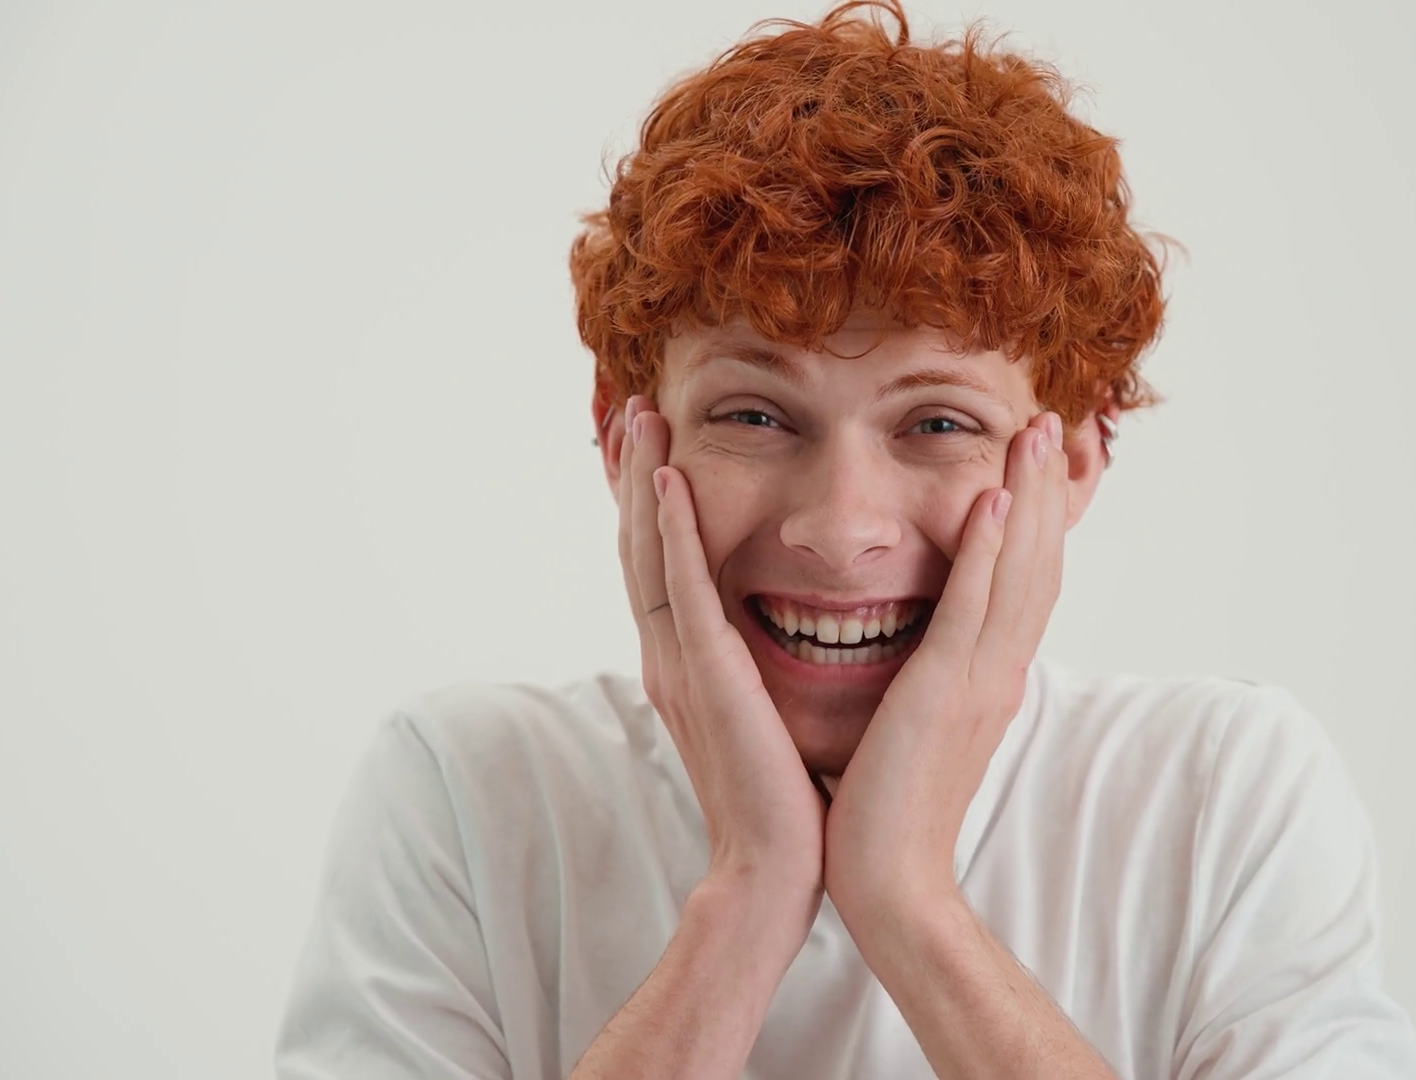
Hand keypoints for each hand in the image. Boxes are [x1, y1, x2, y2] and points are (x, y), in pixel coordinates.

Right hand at [616, 397, 826, 912]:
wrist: (779, 868)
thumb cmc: (786, 801)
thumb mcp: (764, 719)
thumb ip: (755, 675)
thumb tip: (773, 643)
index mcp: (688, 668)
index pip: (661, 569)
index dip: (652, 508)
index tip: (651, 448)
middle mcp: (672, 658)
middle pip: (642, 548)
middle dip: (633, 477)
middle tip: (630, 408)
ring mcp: (681, 664)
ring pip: (652, 554)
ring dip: (643, 481)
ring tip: (639, 416)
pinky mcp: (705, 674)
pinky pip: (682, 588)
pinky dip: (671, 531)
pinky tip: (668, 480)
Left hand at [823, 411, 1068, 915]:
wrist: (888, 882)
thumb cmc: (887, 810)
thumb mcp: (920, 726)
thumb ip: (931, 679)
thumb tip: (926, 647)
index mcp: (991, 677)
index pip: (1026, 580)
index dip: (1036, 517)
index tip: (1033, 459)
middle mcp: (999, 671)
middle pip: (1038, 561)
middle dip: (1045, 487)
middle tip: (1049, 419)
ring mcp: (979, 681)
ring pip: (1018, 570)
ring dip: (1028, 495)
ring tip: (1033, 431)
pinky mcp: (944, 695)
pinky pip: (972, 609)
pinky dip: (989, 550)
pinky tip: (992, 498)